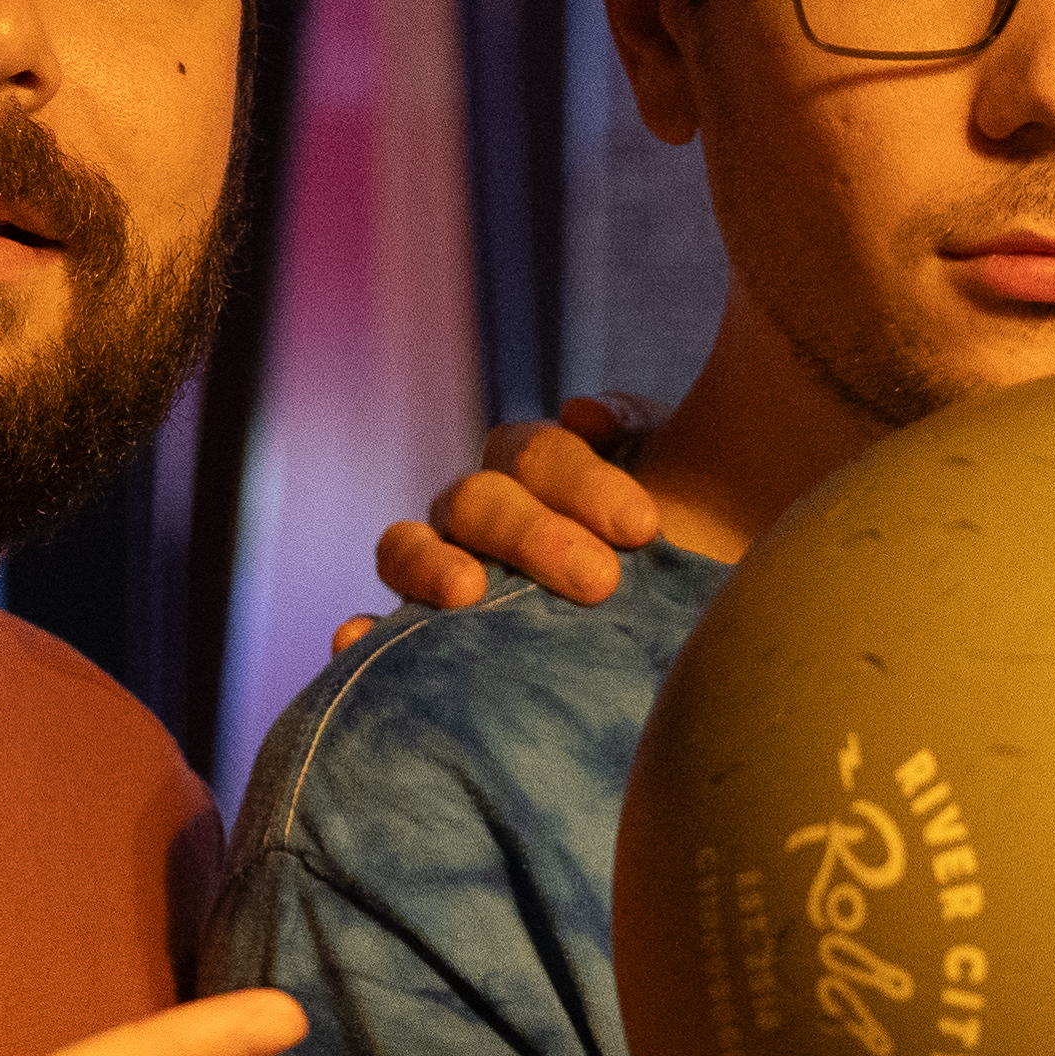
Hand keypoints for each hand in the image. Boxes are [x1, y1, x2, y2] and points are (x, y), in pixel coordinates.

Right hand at [353, 391, 667, 634]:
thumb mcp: (698, 485)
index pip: (538, 454)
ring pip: (406, 549)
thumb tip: (581, 412)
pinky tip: (356, 643)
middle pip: (478, 501)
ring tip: (467, 594)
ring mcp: (444, 572)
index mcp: (539, 469)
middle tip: (598, 583)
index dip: (585, 481)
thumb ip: (646, 432)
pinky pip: (377, 634)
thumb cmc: (695, 557)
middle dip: (534, 536)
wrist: (686, 637)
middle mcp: (482, 513)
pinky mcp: (425, 643)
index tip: (643, 528)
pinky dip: (364, 636)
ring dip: (430, 566)